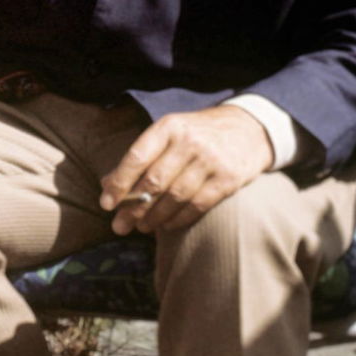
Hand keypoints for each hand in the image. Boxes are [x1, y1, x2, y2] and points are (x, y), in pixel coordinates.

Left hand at [98, 104, 274, 234]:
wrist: (248, 128)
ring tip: (142, 227)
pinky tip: (166, 226)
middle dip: (133, 207)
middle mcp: (188, 142)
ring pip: (175, 197)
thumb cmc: (197, 134)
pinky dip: (179, 219)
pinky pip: (198, 205)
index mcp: (168, 127)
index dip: (120, 182)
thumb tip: (107, 183)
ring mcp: (210, 160)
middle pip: (154, 181)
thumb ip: (141, 156)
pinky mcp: (229, 179)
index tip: (106, 203)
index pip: (137, 157)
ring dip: (155, 217)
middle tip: (120, 226)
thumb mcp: (169, 133)